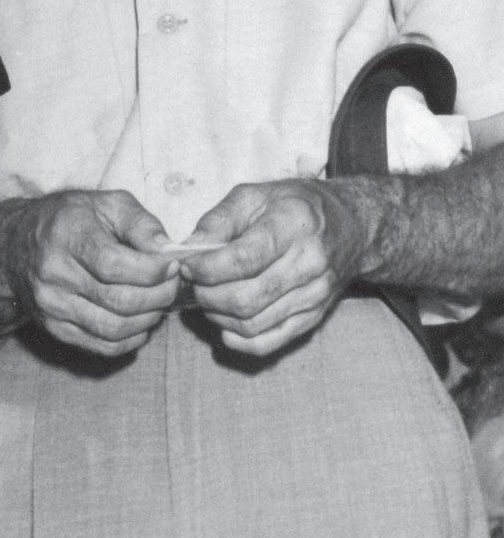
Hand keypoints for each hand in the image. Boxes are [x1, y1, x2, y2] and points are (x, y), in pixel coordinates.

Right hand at [14, 188, 179, 356]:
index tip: (172, 265)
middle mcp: (54, 274)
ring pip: (113, 328)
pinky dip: (131, 339)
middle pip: (118, 301)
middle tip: (172, 285)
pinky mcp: (54, 328)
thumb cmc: (69, 219)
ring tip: (158, 302)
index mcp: (67, 236)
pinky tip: (141, 321)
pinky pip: (102, 345)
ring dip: (148, 320)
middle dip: (158, 297)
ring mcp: (52, 305)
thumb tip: (168, 251)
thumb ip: (141, 223)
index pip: (114, 265)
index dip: (151, 271)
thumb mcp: (106, 204)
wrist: (15, 245)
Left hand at [178, 179, 369, 356]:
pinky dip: (239, 339)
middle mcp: (309, 264)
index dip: (206, 268)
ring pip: (254, 324)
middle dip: (206, 295)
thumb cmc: (295, 206)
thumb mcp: (254, 195)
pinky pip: (271, 341)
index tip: (186, 265)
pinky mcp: (314, 318)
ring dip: (218, 316)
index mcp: (293, 225)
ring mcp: (315, 296)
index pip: (243, 259)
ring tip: (207, 296)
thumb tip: (188, 249)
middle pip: (246, 298)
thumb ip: (219, 220)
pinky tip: (224, 322)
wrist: (351, 227)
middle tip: (192, 282)